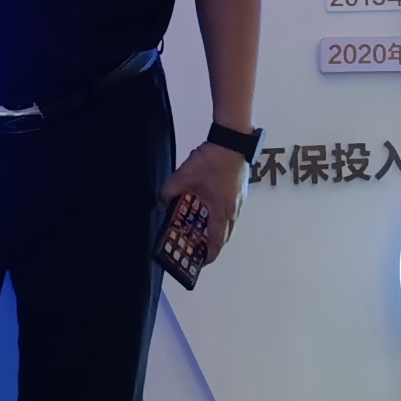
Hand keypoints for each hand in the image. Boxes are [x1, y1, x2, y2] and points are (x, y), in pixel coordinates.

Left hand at [157, 142, 244, 271]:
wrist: (233, 139)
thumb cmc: (212, 161)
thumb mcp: (184, 176)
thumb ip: (169, 191)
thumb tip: (159, 202)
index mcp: (222, 212)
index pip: (217, 242)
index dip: (209, 255)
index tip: (200, 261)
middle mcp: (234, 209)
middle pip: (225, 235)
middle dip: (212, 243)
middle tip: (197, 245)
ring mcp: (240, 199)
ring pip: (229, 222)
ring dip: (216, 227)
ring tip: (200, 226)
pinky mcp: (240, 189)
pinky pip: (230, 209)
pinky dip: (220, 214)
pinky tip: (208, 205)